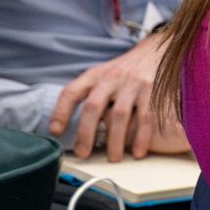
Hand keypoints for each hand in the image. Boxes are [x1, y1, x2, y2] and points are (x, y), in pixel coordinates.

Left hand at [50, 31, 186, 160]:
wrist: (153, 52)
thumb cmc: (122, 71)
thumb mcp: (101, 75)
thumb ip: (87, 94)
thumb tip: (65, 124)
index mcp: (94, 75)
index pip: (72, 91)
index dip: (60, 111)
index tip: (55, 132)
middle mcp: (111, 78)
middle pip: (94, 106)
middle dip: (86, 133)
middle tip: (83, 153)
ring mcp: (131, 84)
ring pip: (119, 115)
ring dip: (115, 140)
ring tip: (113, 158)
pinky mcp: (150, 91)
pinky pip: (145, 117)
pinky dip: (141, 137)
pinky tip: (137, 152)